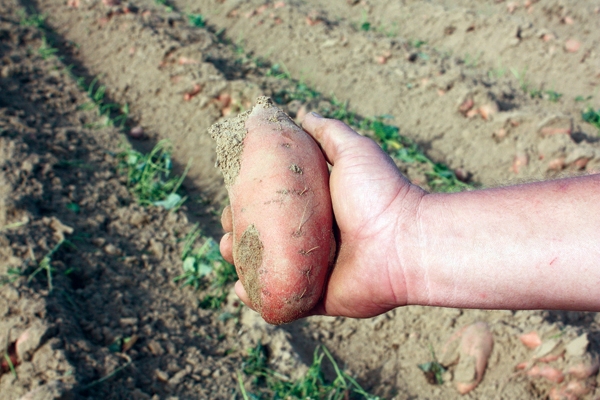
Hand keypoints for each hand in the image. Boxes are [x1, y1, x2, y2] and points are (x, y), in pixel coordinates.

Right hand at [220, 113, 425, 318]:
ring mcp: (315, 272)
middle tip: (227, 230)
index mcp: (318, 210)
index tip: (232, 198)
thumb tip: (301, 112)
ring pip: (269, 270)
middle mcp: (314, 240)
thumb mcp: (353, 151)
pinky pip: (282, 302)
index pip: (275, 206)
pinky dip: (259, 298)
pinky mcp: (318, 298)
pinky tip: (241, 289)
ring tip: (229, 253)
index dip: (250, 203)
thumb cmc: (380, 193)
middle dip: (240, 235)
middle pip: (267, 239)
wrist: (404, 241)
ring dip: (243, 264)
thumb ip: (327, 132)